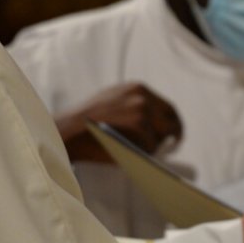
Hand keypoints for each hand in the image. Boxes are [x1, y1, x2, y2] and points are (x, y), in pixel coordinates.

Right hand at [55, 82, 181, 163]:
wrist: (68, 130)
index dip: (173, 123)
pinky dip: (143, 153)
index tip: (175, 134)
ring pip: (160, 137)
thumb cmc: (87, 123)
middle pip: (171, 120)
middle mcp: (143, 96)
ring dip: (151, 147)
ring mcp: (143, 110)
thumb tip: (155, 123)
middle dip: (172, 136)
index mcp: (138, 88)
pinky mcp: (140, 125)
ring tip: (135, 151)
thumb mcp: (111, 101)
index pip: (168, 107)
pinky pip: (151, 147)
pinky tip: (130, 154)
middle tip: (172, 147)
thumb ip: (132, 105)